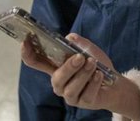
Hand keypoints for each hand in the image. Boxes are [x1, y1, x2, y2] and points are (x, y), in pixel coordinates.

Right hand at [21, 34, 139, 117]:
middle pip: (56, 78)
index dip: (27, 53)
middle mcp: (60, 83)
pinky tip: (99, 75)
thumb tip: (69, 37)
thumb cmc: (96, 65)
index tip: (25, 42)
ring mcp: (70, 95)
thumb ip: (78, 43)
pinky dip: (94, 83)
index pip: (36, 62)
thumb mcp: (88, 49)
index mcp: (56, 67)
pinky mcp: (83, 103)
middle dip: (68, 67)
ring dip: (83, 74)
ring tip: (93, 63)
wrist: (114, 83)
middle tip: (80, 57)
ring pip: (71, 88)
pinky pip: (86, 94)